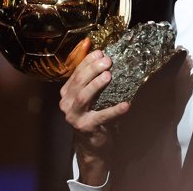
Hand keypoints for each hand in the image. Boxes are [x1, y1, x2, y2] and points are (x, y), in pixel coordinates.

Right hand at [59, 38, 129, 184]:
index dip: (87, 62)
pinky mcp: (86, 127)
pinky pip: (101, 116)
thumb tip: (99, 51)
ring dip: (95, 85)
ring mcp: (74, 116)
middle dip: (92, 70)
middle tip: (107, 62)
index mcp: (67, 92)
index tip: (101, 53)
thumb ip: (91, 76)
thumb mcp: (90, 94)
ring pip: (83, 97)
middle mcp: (66, 103)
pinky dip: (114, 110)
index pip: (76, 73)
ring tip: (109, 76)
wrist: (91, 142)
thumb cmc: (93, 112)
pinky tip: (126, 104)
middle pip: (78, 83)